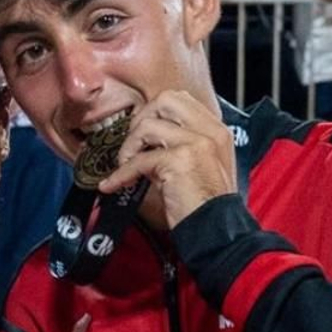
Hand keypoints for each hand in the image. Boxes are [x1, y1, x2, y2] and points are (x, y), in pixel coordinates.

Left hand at [97, 90, 237, 229]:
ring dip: (129, 146)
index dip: (154, 112)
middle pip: (165, 100)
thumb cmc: (206, 206)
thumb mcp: (199, 166)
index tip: (141, 135)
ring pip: (148, 125)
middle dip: (141, 120)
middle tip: (133, 146)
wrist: (218, 232)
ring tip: (126, 166)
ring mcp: (197, 143)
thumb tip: (143, 141)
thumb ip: (178, 146)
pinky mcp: (180, 160)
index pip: (180, 99)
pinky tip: (113, 185)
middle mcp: (210, 131)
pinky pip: (139, 160)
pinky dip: (121, 173)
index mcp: (216, 130)